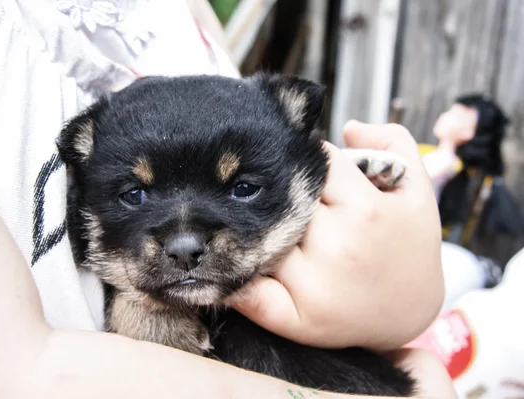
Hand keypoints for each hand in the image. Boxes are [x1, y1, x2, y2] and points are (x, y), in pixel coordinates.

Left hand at [227, 121, 443, 349]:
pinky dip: (234, 280)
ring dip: (251, 229)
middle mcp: (337, 245)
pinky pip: (250, 294)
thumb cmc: (408, 248)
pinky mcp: (297, 319)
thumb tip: (347, 125)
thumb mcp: (418, 192)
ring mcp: (315, 285)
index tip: (300, 167)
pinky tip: (228, 265)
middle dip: (276, 194)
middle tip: (272, 196)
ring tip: (252, 224)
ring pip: (260, 237)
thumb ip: (393, 144)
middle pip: (281, 201)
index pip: (311, 164)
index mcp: (364, 208)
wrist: (413, 315)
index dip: (303, 159)